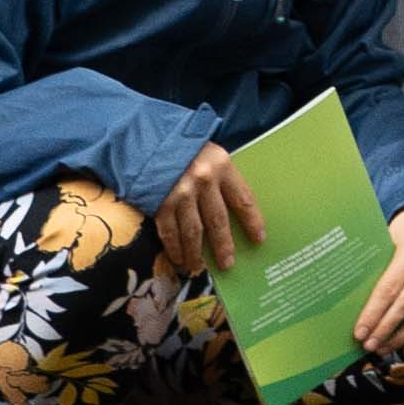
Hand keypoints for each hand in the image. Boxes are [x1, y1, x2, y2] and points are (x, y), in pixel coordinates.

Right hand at [155, 137, 267, 278]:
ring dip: (196, 254)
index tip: (259, 239)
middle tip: (227, 264)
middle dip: (224, 246)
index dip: (252, 221)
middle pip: (218, 221)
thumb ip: (221, 177)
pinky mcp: (159, 202)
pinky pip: (169, 232)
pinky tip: (179, 259)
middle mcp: (203, 181)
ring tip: (200, 268)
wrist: (144, 136)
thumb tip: (233, 207)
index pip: (243, 199)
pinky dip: (174, 249)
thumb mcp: (209, 153)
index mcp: (222, 166)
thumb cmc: (182, 146)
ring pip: (193, 232)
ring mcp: (180, 193)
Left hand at [350, 203, 403, 359]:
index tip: (359, 333)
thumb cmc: (402, 230)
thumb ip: (376, 269)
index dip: (373, 314)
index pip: (389, 288)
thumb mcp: (386, 239)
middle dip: (385, 329)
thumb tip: (351, 306)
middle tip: (369, 346)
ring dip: (403, 336)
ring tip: (384, 347)